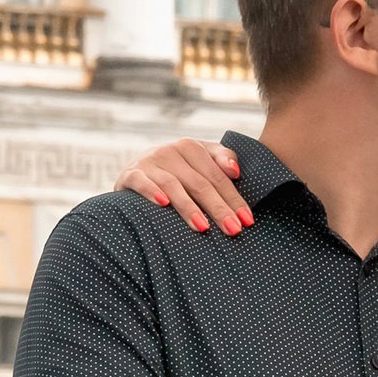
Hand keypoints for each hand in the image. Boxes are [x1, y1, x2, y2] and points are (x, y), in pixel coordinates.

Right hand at [118, 139, 253, 235]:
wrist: (134, 172)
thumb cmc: (176, 171)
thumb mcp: (199, 160)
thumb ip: (221, 160)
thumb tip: (235, 170)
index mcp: (191, 147)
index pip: (217, 176)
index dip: (234, 199)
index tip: (247, 221)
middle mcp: (170, 150)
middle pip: (199, 183)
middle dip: (218, 208)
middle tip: (232, 230)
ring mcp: (149, 161)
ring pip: (173, 185)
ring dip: (189, 207)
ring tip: (203, 227)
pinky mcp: (131, 174)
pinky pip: (142, 183)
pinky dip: (152, 192)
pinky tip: (163, 204)